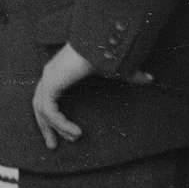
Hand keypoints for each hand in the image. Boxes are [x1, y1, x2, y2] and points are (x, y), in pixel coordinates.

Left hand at [32, 44, 152, 149]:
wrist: (104, 40)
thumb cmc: (108, 51)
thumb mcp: (119, 71)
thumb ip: (131, 77)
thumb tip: (149, 79)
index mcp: (59, 73)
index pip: (47, 98)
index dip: (52, 117)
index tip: (63, 134)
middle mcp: (50, 75)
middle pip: (39, 106)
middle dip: (45, 127)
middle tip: (54, 146)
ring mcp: (49, 77)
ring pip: (42, 110)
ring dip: (54, 128)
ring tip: (73, 139)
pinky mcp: (52, 81)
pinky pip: (50, 110)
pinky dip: (60, 123)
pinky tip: (74, 132)